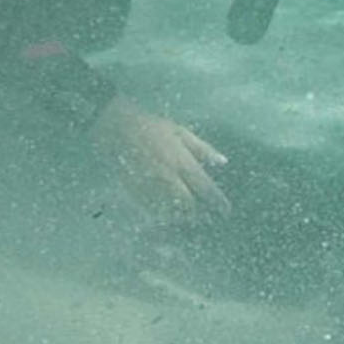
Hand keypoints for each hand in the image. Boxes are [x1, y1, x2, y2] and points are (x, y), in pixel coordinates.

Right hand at [92, 97, 230, 218]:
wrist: (117, 129)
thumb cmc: (152, 128)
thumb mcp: (181, 133)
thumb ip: (202, 149)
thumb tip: (223, 162)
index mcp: (182, 162)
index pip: (205, 188)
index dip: (217, 202)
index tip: (225, 211)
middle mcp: (168, 177)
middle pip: (188, 204)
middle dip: (197, 211)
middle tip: (203, 214)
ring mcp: (152, 186)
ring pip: (171, 210)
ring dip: (180, 214)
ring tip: (185, 215)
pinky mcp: (137, 192)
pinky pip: (154, 209)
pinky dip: (162, 212)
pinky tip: (166, 210)